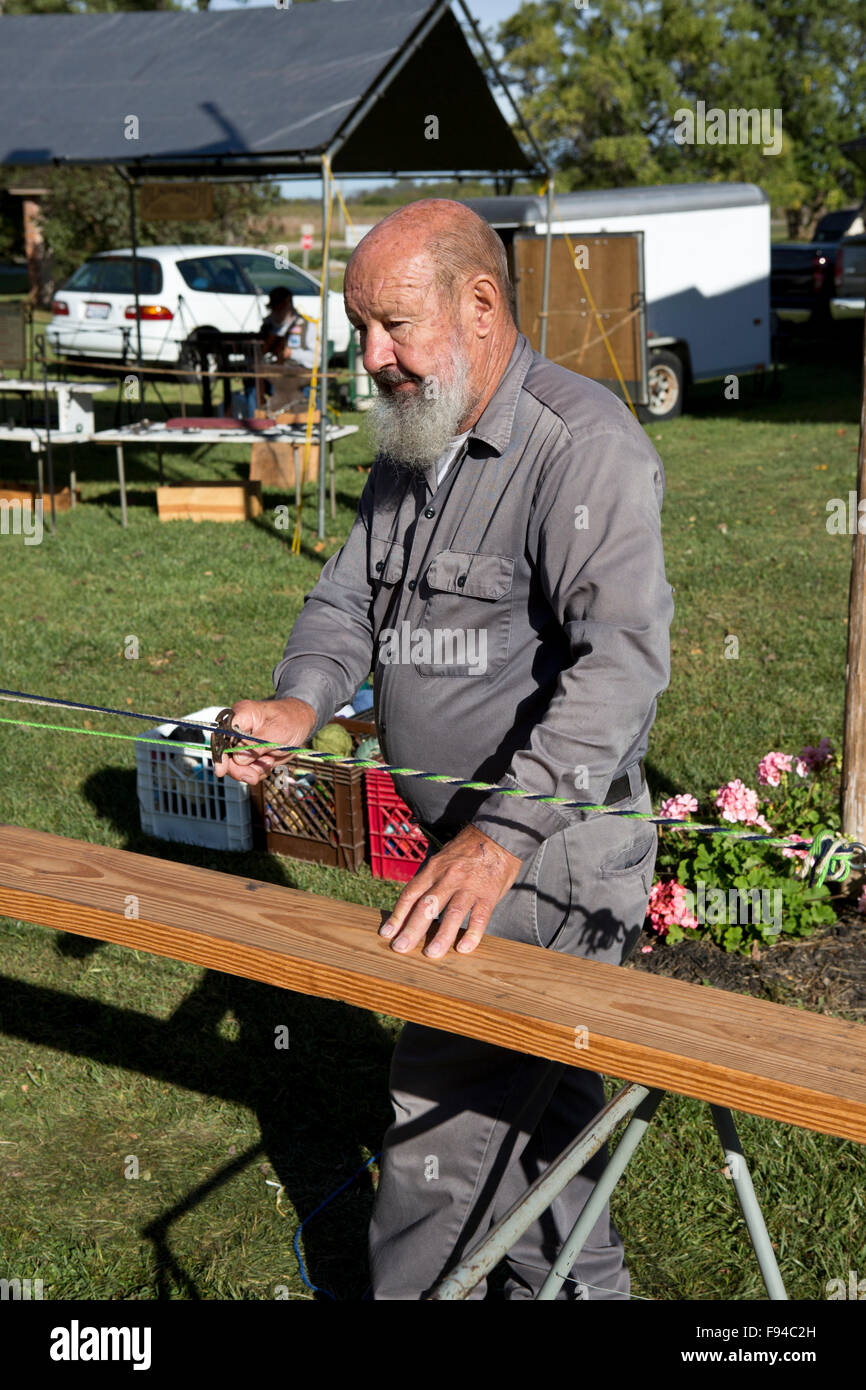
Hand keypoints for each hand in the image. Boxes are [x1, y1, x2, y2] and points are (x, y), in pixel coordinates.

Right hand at [212, 697, 315, 785]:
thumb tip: (237, 759)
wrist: (302, 722)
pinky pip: (248, 768)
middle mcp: (237, 728)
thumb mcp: (277, 732)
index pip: (222, 736)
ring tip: (271, 761)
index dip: (219, 755)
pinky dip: (259, 770)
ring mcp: (242, 741)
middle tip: (254, 776)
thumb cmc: (291, 720)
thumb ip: (255, 746)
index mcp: (241, 715)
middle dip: (240, 768)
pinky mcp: (249, 751)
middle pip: (227, 754)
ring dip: (254, 769)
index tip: (221, 772)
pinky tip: (270, 762)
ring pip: (237, 765)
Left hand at [379, 825, 521, 957]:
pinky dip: (472, 934)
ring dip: (441, 936)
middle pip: (426, 906)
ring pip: (452, 914)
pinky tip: (464, 948)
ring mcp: (469, 886)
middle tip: (400, 948)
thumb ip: (433, 878)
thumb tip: (417, 901)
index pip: (410, 894)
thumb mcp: (444, 856)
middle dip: (411, 929)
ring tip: (431, 954)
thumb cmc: (469, 848)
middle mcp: (448, 878)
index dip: (397, 915)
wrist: (499, 834)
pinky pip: (479, 917)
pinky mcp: (488, 894)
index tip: (387, 933)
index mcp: (434, 868)